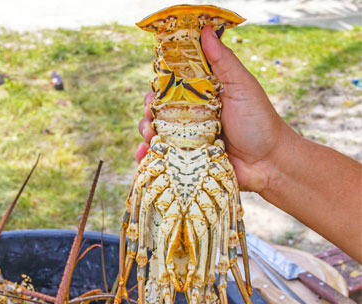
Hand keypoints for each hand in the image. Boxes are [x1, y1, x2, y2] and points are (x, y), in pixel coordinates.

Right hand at [137, 26, 296, 192]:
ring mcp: (190, 138)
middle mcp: (194, 116)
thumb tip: (205, 30)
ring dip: (147, 131)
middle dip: (149, 111)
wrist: (268, 162)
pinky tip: (145, 153)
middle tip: (150, 115)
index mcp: (203, 95)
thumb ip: (223, 61)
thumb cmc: (258, 122)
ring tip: (149, 136)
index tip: (153, 89)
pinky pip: (164, 154)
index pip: (173, 86)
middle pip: (160, 110)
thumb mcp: (242, 86)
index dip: (159, 86)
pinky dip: (150, 154)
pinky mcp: (189, 158)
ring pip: (159, 132)